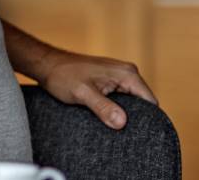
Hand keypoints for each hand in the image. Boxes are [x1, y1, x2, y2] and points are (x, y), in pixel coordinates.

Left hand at [37, 50, 157, 129]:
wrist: (48, 64)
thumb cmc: (63, 75)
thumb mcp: (83, 94)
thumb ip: (103, 107)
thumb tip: (122, 123)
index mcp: (127, 74)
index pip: (150, 102)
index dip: (148, 120)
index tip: (140, 135)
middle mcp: (128, 73)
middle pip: (143, 103)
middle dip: (136, 118)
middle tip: (123, 135)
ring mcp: (120, 76)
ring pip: (132, 102)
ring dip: (124, 114)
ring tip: (114, 127)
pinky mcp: (111, 80)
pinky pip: (122, 98)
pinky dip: (117, 109)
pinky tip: (108, 118)